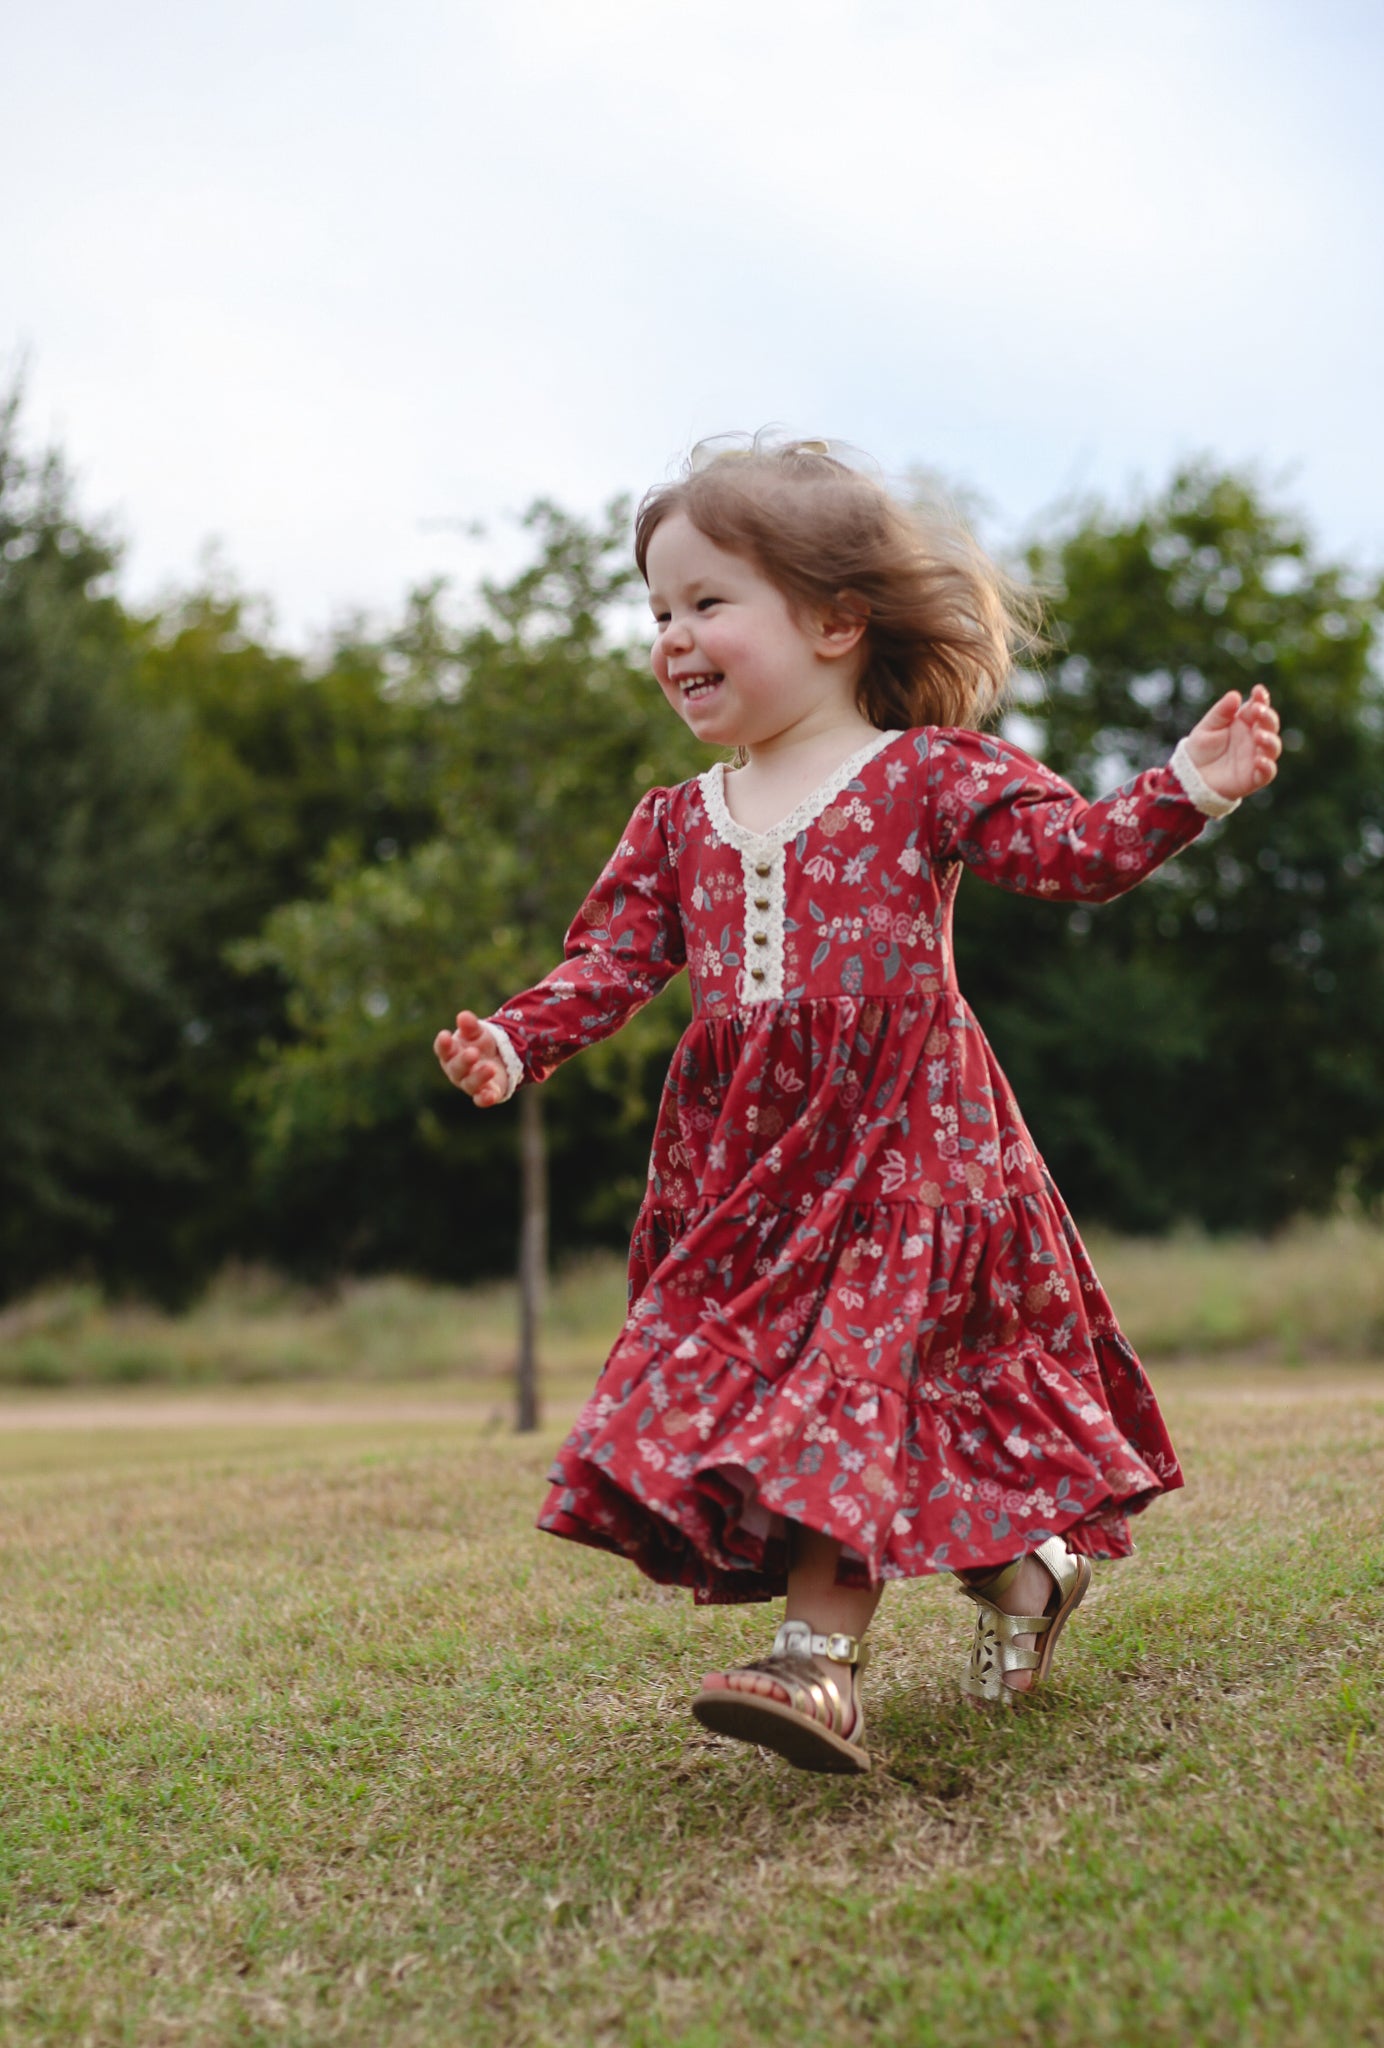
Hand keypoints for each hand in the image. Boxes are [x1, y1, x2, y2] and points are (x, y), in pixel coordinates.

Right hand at [434, 1010, 509, 1106]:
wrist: (497, 1059)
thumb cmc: (479, 1043)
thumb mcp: (477, 1032)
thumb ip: (470, 1026)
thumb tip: (463, 1016)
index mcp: (450, 1053)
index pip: (443, 1049)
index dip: (443, 1044)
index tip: (445, 1035)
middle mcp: (456, 1071)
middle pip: (456, 1068)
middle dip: (464, 1061)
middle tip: (473, 1052)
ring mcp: (469, 1084)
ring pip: (470, 1083)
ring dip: (479, 1076)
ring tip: (490, 1067)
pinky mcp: (484, 1094)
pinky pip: (482, 1099)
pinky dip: (485, 1099)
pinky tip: (491, 1095)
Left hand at [1181, 683, 1282, 799]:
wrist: (1190, 776)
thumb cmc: (1201, 749)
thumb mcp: (1207, 727)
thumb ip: (1221, 712)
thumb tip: (1235, 695)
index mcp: (1244, 723)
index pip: (1258, 708)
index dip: (1261, 699)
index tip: (1258, 690)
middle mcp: (1254, 738)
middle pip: (1270, 725)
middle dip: (1267, 716)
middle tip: (1257, 711)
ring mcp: (1256, 757)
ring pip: (1273, 747)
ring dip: (1269, 740)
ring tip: (1258, 735)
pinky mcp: (1254, 777)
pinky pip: (1267, 773)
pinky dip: (1267, 766)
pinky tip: (1259, 760)